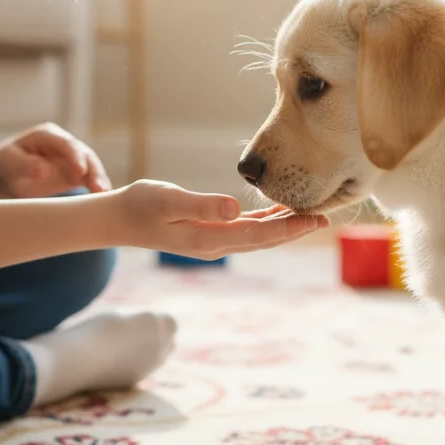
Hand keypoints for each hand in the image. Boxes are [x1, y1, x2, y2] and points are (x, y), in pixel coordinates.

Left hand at [0, 123, 110, 197]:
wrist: (5, 173)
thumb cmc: (5, 164)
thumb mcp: (8, 161)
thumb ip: (25, 164)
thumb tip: (44, 170)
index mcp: (48, 135)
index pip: (66, 143)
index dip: (75, 156)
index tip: (80, 172)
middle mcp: (65, 144)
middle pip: (85, 155)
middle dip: (93, 170)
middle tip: (99, 188)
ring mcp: (72, 159)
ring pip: (91, 168)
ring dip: (99, 180)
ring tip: (103, 195)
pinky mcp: (76, 174)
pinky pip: (89, 180)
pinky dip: (96, 188)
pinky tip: (102, 200)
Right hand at [116, 180, 328, 257]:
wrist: (118, 219)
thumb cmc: (141, 206)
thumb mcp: (169, 200)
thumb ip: (202, 205)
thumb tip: (235, 209)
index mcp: (209, 238)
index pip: (258, 235)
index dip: (288, 229)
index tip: (314, 220)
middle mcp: (216, 244)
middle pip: (264, 239)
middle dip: (294, 230)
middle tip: (325, 218)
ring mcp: (213, 240)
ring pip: (257, 235)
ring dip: (283, 227)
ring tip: (310, 215)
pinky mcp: (209, 231)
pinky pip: (245, 229)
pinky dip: (265, 222)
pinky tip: (277, 212)